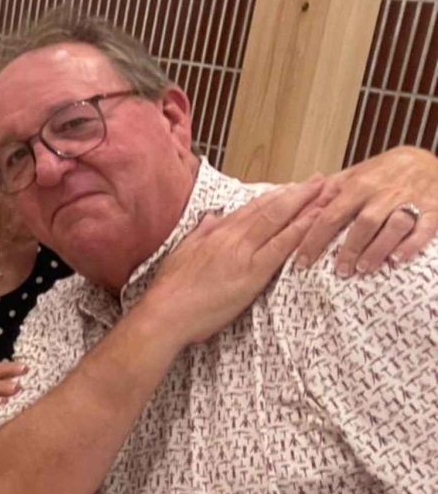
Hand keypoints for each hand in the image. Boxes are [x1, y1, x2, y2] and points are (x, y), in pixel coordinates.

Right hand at [140, 179, 328, 347]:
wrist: (166, 312)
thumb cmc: (171, 288)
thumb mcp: (182, 253)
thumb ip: (201, 233)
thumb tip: (213, 217)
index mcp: (216, 233)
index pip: (251, 208)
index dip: (275, 195)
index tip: (293, 186)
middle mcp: (232, 238)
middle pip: (270, 209)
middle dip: (297, 193)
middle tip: (320, 181)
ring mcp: (244, 254)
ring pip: (279, 221)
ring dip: (306, 205)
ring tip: (327, 193)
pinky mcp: (253, 273)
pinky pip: (281, 247)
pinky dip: (300, 230)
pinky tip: (317, 220)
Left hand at [296, 146, 437, 273]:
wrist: (428, 160)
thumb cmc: (384, 172)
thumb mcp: (355, 174)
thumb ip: (329, 191)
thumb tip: (297, 208)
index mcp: (359, 185)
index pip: (330, 214)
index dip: (314, 239)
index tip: (302, 261)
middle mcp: (382, 193)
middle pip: (362, 224)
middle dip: (348, 249)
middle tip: (338, 271)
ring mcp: (410, 201)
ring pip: (392, 227)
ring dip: (376, 250)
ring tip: (363, 269)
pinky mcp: (434, 210)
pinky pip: (424, 228)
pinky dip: (411, 244)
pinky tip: (398, 259)